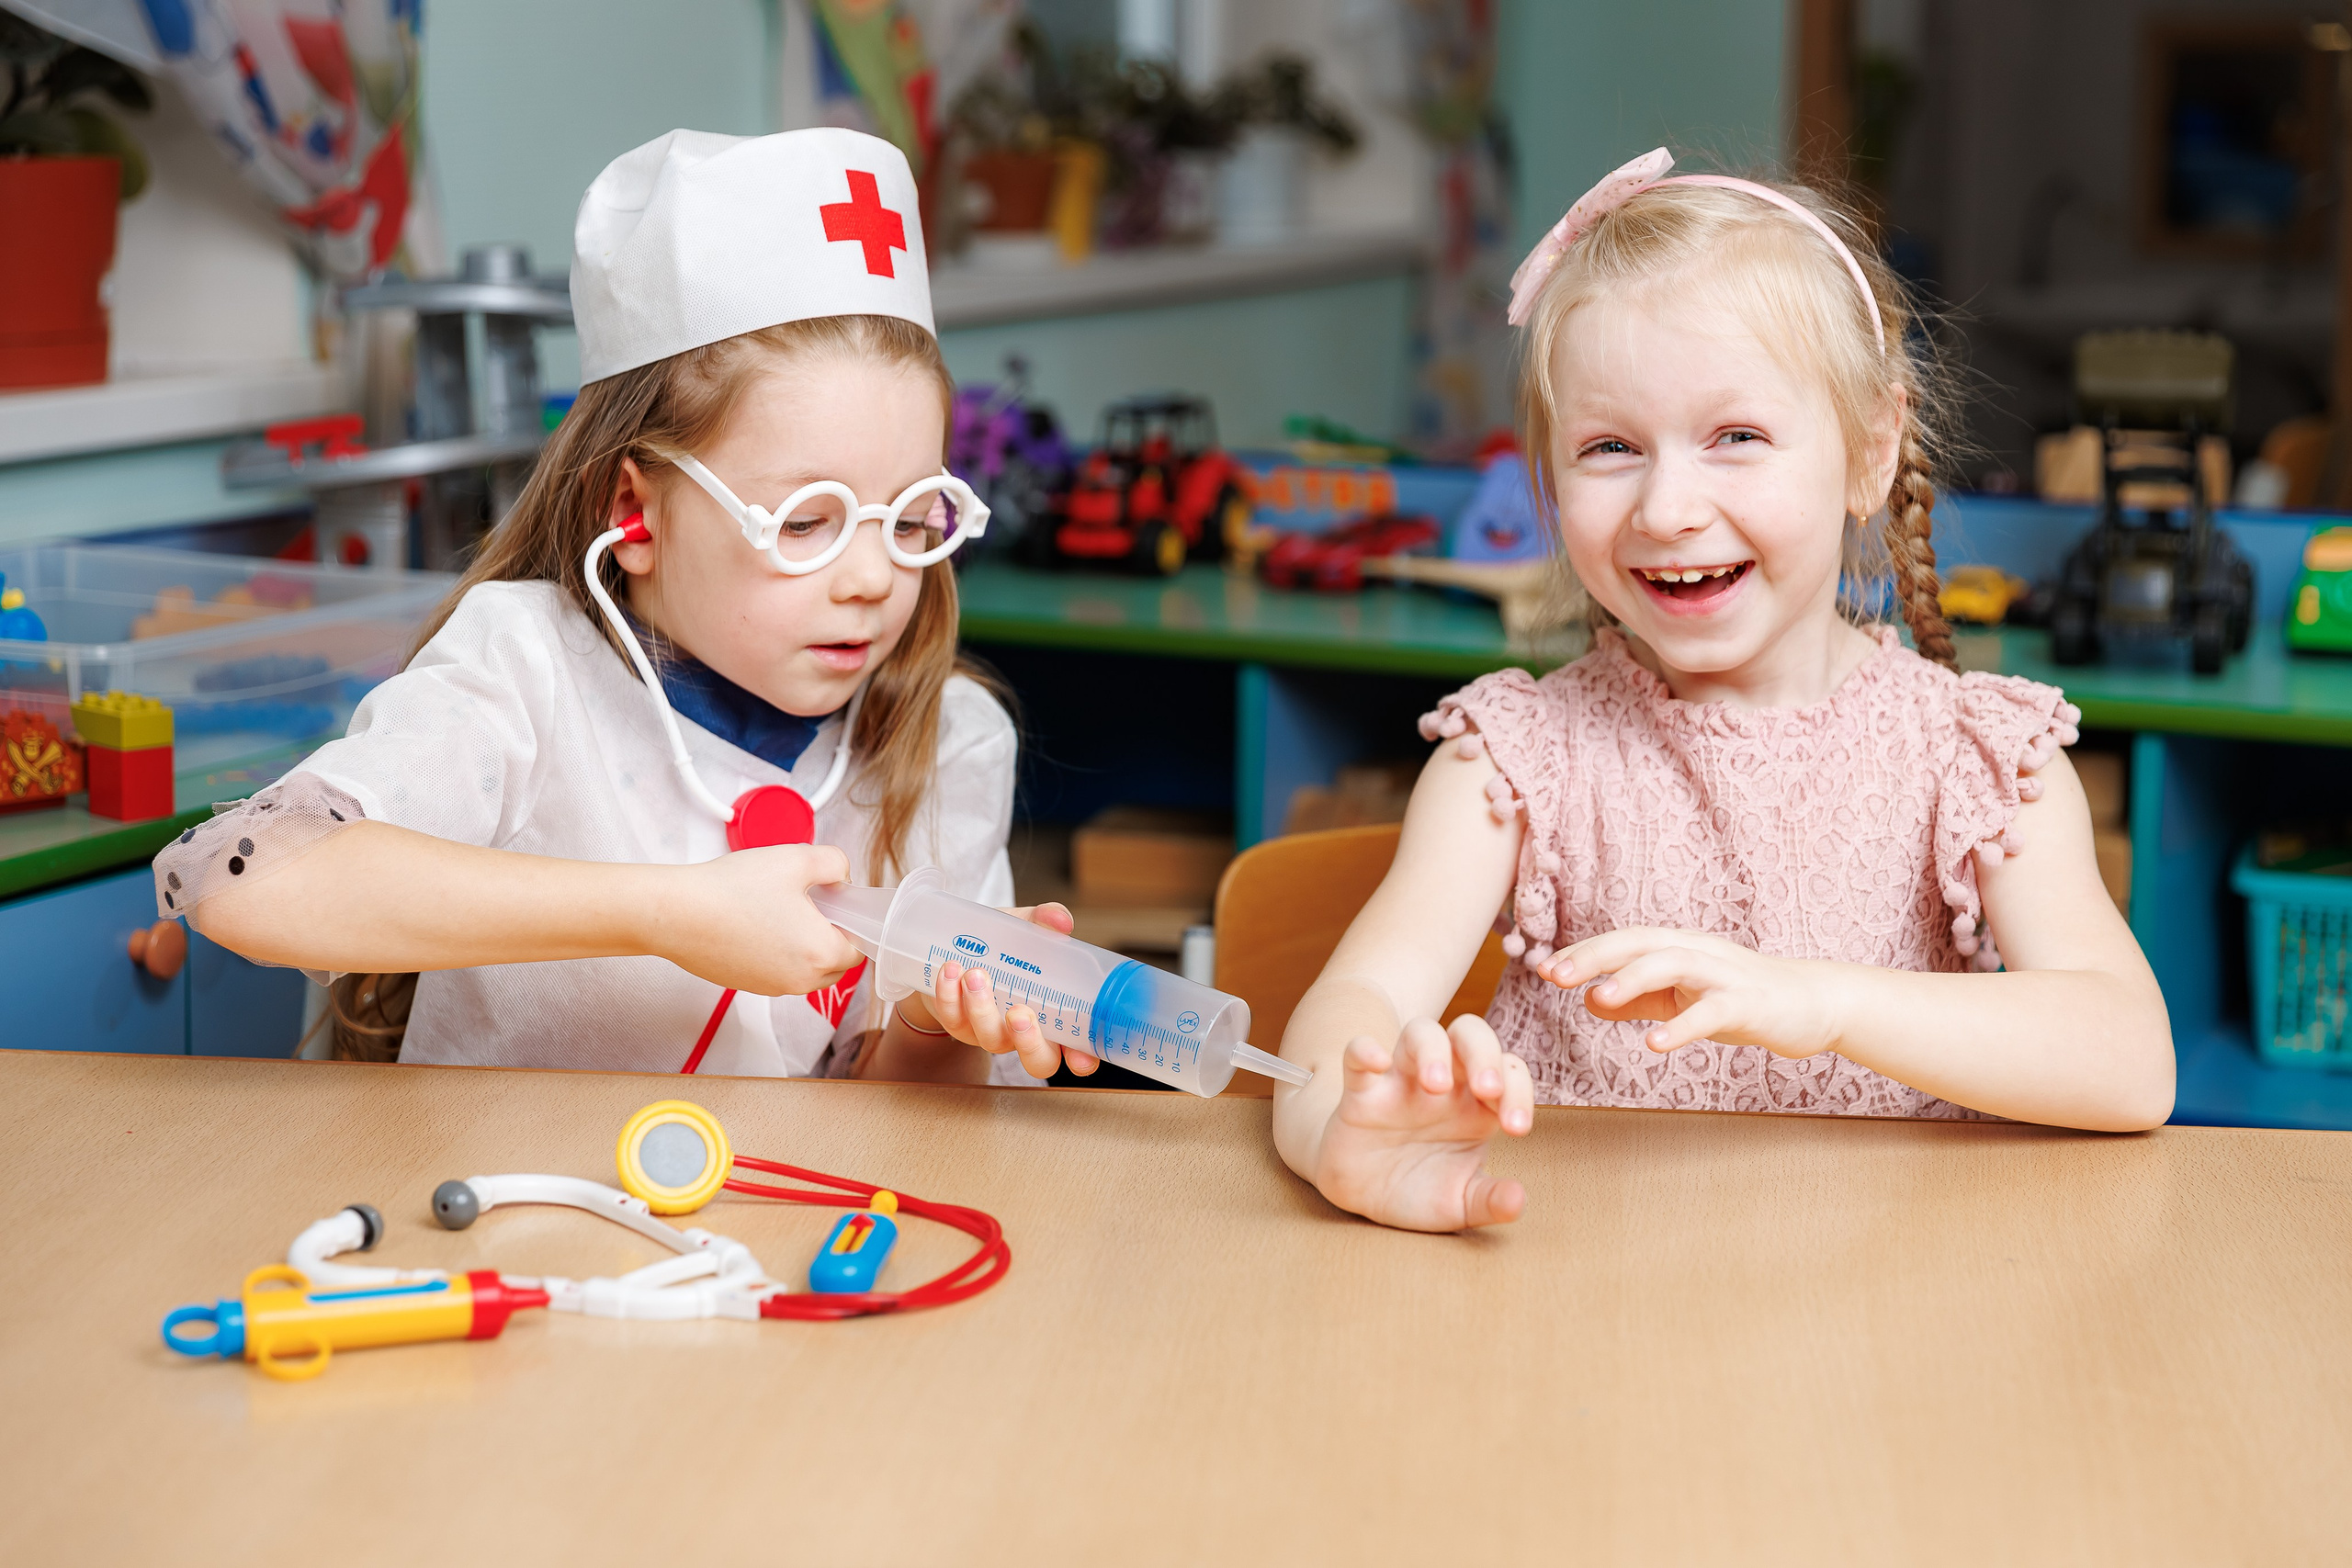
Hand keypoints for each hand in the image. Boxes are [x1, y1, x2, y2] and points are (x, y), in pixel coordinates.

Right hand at [657, 844, 865, 996]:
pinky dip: (775, 954)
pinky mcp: (747, 986)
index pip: (858, 950)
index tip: (833, 904)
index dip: (849, 924)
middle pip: (834, 965)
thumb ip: (834, 864)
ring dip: (801, 947)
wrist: (677, 913)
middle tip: (807, 905)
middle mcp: (800, 980)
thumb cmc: (732, 889)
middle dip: (828, 938)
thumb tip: (841, 878)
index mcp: (821, 953)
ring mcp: (771, 988)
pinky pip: (776, 973)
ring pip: (804, 971)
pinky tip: (755, 923)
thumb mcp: (796, 859)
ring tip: (776, 911)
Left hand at [913, 903, 1100, 1079]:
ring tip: (975, 974)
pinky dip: (949, 996)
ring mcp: (989, 1032)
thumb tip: (1061, 920)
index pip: (1077, 1050)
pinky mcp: (956, 1024)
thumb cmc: (1002, 944)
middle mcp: (1024, 1032)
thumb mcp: (1025, 929)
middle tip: (1019, 1012)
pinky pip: (953, 1019)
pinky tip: (950, 970)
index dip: (1082, 1060)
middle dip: (1029, 1043)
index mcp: (1053, 1016)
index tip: (1079, 1058)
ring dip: (982, 1009)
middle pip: (1038, 1062)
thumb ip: (1044, 921)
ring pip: (991, 1040)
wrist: (955, 943)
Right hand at [1306, 1015, 1532, 1231]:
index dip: (1519, 1092)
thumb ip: (1488, 1201)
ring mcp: (1400, 1082)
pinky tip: (1377, 1062)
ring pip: (1420, 1032)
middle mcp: (1442, 1085)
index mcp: (1474, 1106)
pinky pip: (1358, 1053)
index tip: (1516, 1129)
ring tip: (1435, 1085)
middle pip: (1469, 1034)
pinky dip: (1365, 1050)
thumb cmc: (1417, 1190)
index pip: (1508, 1072)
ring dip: (1432, 1049)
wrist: (1362, 1198)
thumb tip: (1517, 1200)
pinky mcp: (1360, 1092)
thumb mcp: (1458, 1205)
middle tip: (1487, 1089)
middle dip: (1484, 1053)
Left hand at [1537, 927, 1839, 1057]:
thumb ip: (1639, 999)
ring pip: (1675, 964)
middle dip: (1595, 955)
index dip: (1584, 953)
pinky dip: (1683, 1025)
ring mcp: (1725, 975)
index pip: (1624, 943)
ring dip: (1635, 978)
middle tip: (1555, 975)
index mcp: (1678, 948)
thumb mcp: (1682, 998)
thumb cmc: (1741, 999)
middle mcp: (1698, 952)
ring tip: (1600, 997)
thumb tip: (1590, 998)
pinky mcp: (1750, 1003)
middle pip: (1641, 942)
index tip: (1544, 968)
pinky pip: (1713, 1011)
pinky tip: (1655, 1044)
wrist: (1813, 1005)